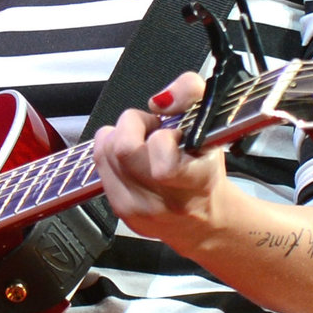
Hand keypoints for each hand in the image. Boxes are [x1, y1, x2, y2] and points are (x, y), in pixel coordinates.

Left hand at [91, 69, 225, 254]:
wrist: (202, 219)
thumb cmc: (205, 169)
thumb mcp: (212, 123)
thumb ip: (191, 93)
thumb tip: (161, 100)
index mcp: (196, 179)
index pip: (163, 158)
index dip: (162, 134)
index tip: (173, 133)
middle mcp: (167, 199)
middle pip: (123, 149)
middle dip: (133, 125)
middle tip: (151, 129)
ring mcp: (139, 208)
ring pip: (106, 153)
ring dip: (120, 137)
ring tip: (142, 143)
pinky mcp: (120, 211)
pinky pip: (100, 166)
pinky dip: (111, 153)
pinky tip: (132, 159)